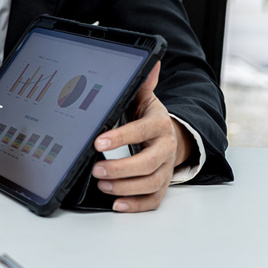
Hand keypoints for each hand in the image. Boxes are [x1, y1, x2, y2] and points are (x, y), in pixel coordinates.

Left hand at [91, 62, 194, 211]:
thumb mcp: (145, 100)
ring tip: (101, 184)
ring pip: (150, 183)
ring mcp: (165, 169)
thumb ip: (142, 84)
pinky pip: (153, 200)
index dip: (121, 138)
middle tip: (96, 169)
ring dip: (124, 187)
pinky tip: (117, 205)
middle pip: (149, 163)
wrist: (171, 137)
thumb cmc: (148, 119)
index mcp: (159, 124)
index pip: (142, 131)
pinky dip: (136, 205)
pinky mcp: (162, 185)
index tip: (98, 142)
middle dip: (121, 169)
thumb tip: (150, 61)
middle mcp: (165, 148)